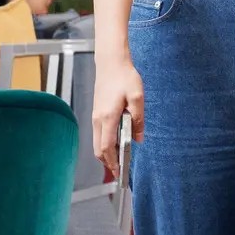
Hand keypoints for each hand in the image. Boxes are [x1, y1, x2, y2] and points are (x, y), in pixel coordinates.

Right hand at [92, 53, 144, 173]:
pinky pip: (98, 134)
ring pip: (97, 142)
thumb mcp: (137, 98)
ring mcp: (96, 116)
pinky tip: (116, 143)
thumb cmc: (124, 77)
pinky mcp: (97, 112)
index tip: (119, 172)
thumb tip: (138, 138)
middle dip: (107, 163)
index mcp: (108, 117)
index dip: (112, 162)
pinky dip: (105, 143)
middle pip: (98, 149)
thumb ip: (138, 120)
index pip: (107, 147)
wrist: (111, 62)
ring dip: (106, 154)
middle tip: (119, 171)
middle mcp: (98, 119)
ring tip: (119, 160)